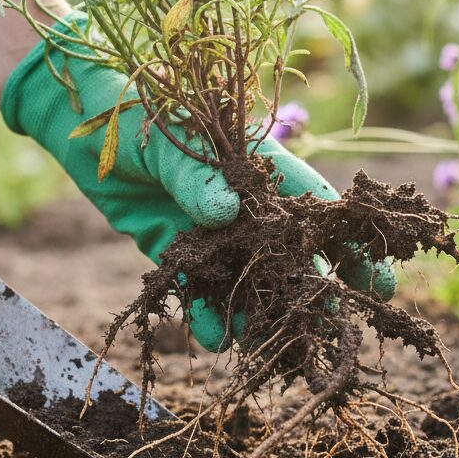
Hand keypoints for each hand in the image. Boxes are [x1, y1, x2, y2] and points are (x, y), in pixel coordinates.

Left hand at [2, 14, 395, 350]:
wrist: (80, 120)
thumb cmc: (134, 110)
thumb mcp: (168, 139)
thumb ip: (195, 174)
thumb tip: (224, 212)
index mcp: (253, 163)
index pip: (312, 203)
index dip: (347, 241)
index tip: (377, 277)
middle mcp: (238, 201)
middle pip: (286, 250)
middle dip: (312, 289)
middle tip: (333, 328)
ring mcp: (206, 228)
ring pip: (244, 277)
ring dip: (259, 311)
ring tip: (273, 347)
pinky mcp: (172, 247)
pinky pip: (196, 286)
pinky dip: (206, 312)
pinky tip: (215, 338)